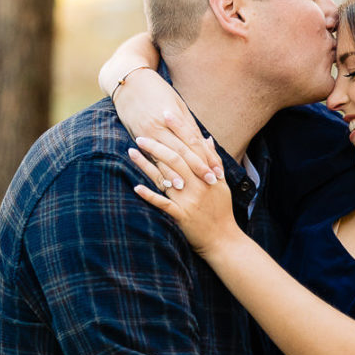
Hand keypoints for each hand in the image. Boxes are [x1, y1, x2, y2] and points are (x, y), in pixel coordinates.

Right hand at [113, 66, 222, 184]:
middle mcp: (162, 126)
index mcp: (175, 117)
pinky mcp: (137, 137)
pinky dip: (158, 170)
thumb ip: (189, 126)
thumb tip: (204, 144)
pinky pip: (150, 157)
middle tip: (210, 182)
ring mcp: (148, 132)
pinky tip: (163, 182)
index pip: (195, 141)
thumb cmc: (157, 91)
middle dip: (197, 168)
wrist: (129, 81)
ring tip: (186, 188)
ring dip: (176, 174)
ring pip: (166, 156)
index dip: (208, 157)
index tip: (218, 172)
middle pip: (183, 151)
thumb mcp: (177, 104)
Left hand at [129, 137, 239, 256]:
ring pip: (166, 177)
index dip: (179, 129)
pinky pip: (163, 204)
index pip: (192, 146)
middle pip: (176, 158)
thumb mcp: (221, 184)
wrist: (223, 240)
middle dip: (157, 144)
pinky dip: (149, 196)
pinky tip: (135, 187)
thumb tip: (206, 138)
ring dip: (147, 164)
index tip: (167, 114)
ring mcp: (189, 200)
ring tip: (131, 151)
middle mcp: (199, 184)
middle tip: (140, 133)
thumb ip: (213, 160)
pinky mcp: (181, 216)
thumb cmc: (221, 210)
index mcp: (208, 174)